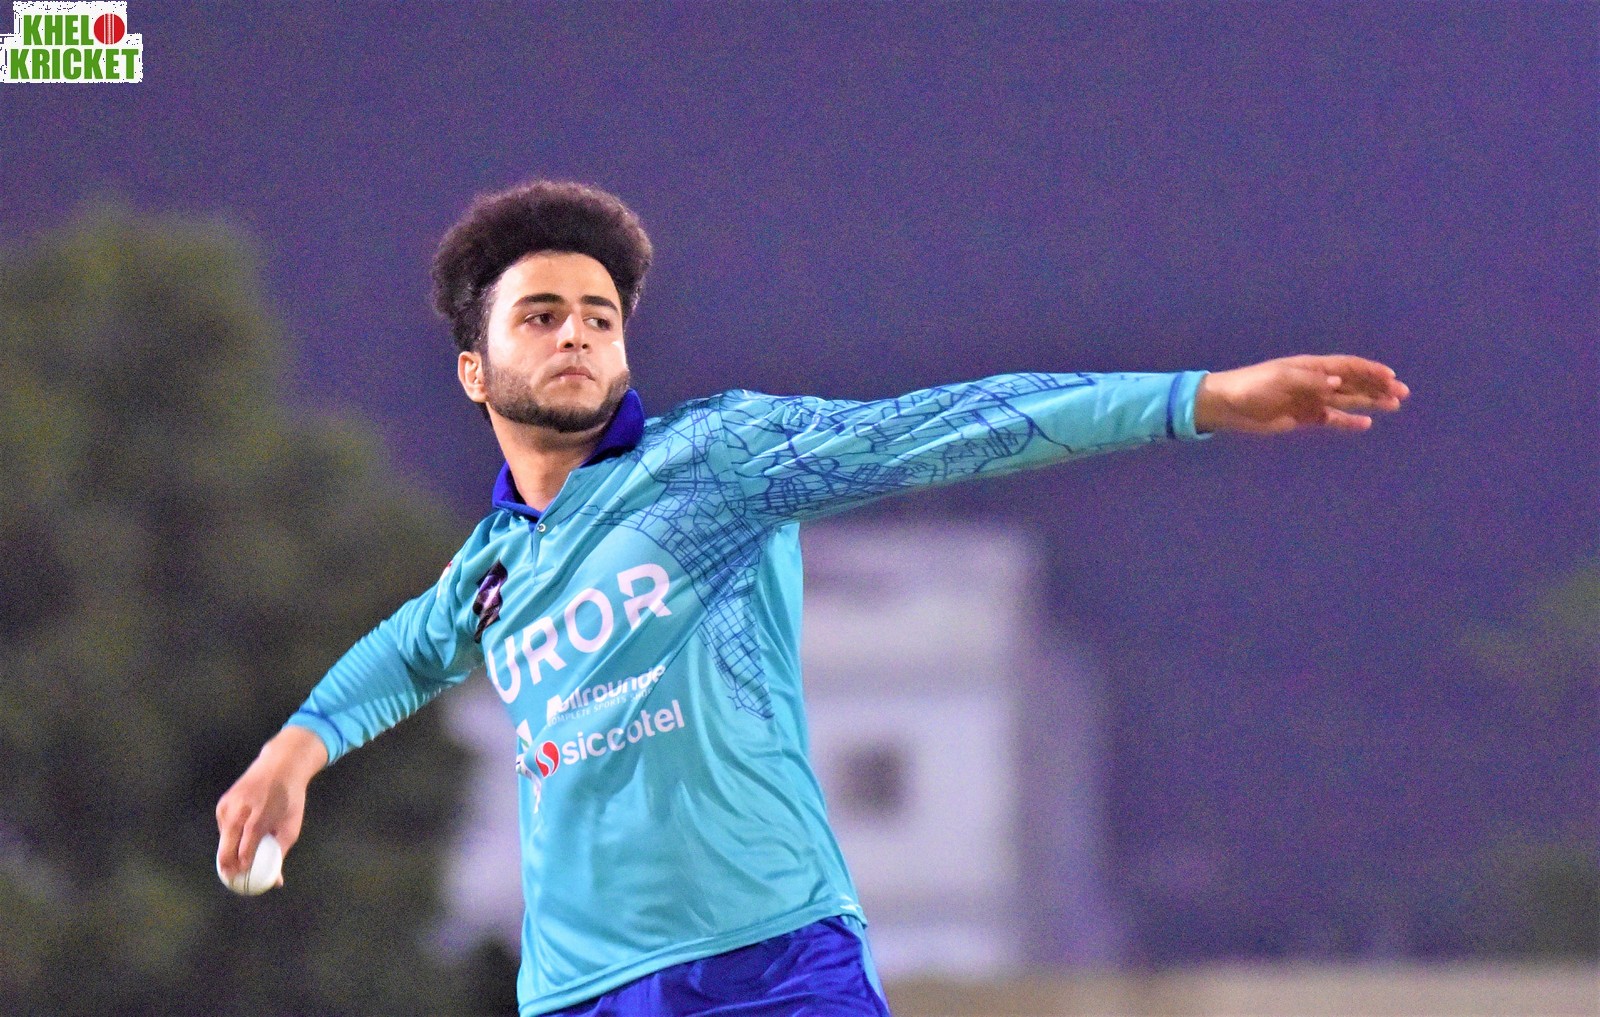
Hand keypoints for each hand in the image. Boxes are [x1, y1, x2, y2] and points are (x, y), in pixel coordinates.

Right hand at [215, 726, 326, 884]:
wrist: (280, 766)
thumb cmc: (290, 799)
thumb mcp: (291, 826)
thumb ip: (280, 853)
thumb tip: (276, 881)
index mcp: (259, 817)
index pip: (245, 849)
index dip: (243, 867)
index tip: (244, 879)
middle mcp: (240, 811)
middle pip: (226, 848)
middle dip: (228, 867)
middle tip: (234, 879)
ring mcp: (228, 806)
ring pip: (223, 839)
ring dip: (229, 850)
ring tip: (241, 852)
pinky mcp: (222, 803)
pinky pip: (223, 827)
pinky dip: (230, 835)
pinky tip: (241, 832)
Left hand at [1193, 354, 1409, 433]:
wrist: (1227, 405)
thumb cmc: (1251, 387)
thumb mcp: (1280, 380)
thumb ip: (1310, 381)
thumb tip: (1339, 382)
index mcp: (1311, 367)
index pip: (1347, 367)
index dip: (1370, 371)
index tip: (1392, 377)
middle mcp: (1315, 381)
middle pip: (1353, 383)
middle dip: (1377, 387)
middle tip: (1402, 394)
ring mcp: (1310, 399)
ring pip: (1347, 400)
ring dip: (1369, 402)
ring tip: (1393, 405)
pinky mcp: (1302, 417)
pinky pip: (1330, 418)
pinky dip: (1347, 421)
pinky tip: (1365, 424)